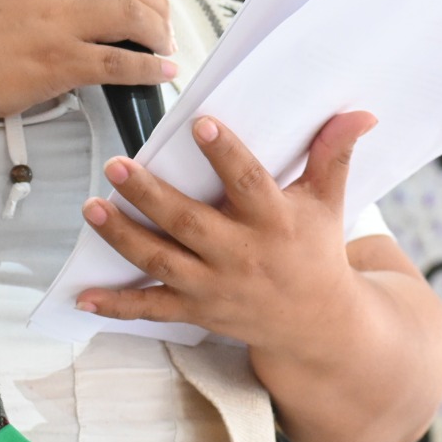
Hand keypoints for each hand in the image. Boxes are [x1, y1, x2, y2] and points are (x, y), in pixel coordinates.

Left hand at [74, 111, 377, 355]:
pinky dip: (116, 305)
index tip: (201, 123)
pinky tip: (83, 295)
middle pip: (189, 224)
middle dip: (149, 196)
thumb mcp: (328, 202)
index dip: (226, 153)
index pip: (249, 183)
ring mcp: (215, 287)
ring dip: (123, 237)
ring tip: (91, 208)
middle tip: (116, 165)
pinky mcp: (196, 310)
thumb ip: (333, 155)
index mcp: (275, 223)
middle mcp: (242, 256)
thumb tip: (358, 113)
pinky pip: (151, 308)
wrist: (318, 328)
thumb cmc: (316, 251)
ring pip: (162, 261)